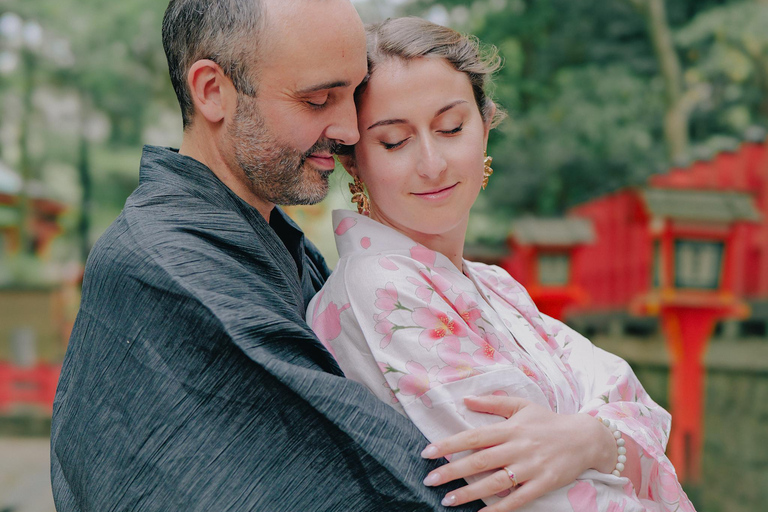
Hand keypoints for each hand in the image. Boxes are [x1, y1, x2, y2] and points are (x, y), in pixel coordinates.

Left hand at [420, 396, 616, 510]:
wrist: (586, 437)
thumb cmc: (548, 421)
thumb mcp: (522, 405)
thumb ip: (492, 403)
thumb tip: (464, 399)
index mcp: (510, 428)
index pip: (474, 436)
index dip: (449, 444)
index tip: (427, 451)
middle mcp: (518, 447)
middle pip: (480, 461)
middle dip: (452, 471)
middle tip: (429, 479)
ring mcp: (531, 467)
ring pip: (495, 482)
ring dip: (469, 493)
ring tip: (447, 500)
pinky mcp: (544, 484)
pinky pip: (518, 499)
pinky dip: (499, 508)